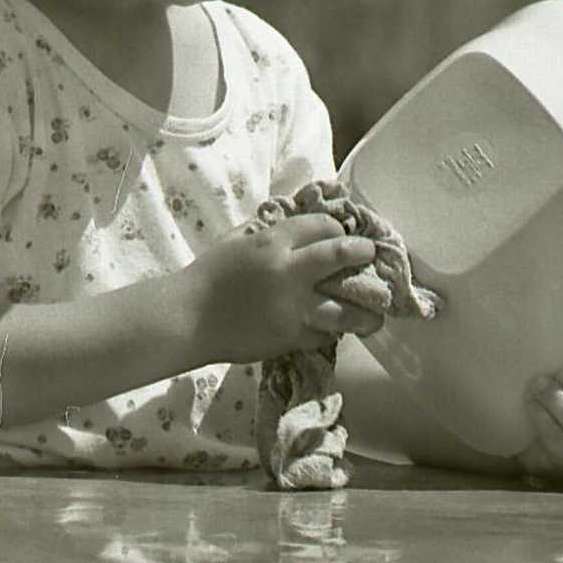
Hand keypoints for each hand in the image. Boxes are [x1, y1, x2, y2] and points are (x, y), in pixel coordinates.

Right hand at [188, 213, 384, 362]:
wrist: (188, 319)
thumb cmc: (210, 276)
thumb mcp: (237, 239)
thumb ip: (269, 230)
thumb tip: (298, 223)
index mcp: (273, 242)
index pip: (323, 226)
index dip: (338, 229)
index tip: (343, 236)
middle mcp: (288, 272)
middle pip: (342, 256)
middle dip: (363, 254)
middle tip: (371, 257)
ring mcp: (292, 308)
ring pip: (345, 310)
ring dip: (365, 311)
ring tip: (375, 314)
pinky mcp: (289, 338)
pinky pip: (325, 336)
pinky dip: (332, 332)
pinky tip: (334, 329)